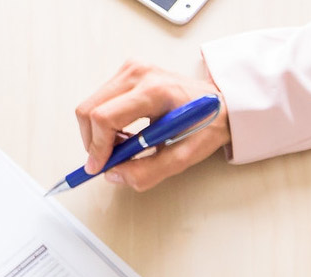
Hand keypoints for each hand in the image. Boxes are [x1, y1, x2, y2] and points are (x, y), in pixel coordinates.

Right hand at [73, 59, 229, 191]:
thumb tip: (112, 174)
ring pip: (90, 106)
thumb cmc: (205, 125)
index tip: (99, 167)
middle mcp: (138, 73)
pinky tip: (125, 132)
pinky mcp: (128, 71)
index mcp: (155, 91)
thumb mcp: (183, 157)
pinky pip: (100, 100)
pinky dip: (104, 122)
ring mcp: (131, 68)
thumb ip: (147, 172)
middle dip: (94, 141)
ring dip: (99, 133)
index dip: (96, 147)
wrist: (221, 103)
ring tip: (124, 145)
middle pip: (89, 110)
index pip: (105, 117)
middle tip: (112, 159)